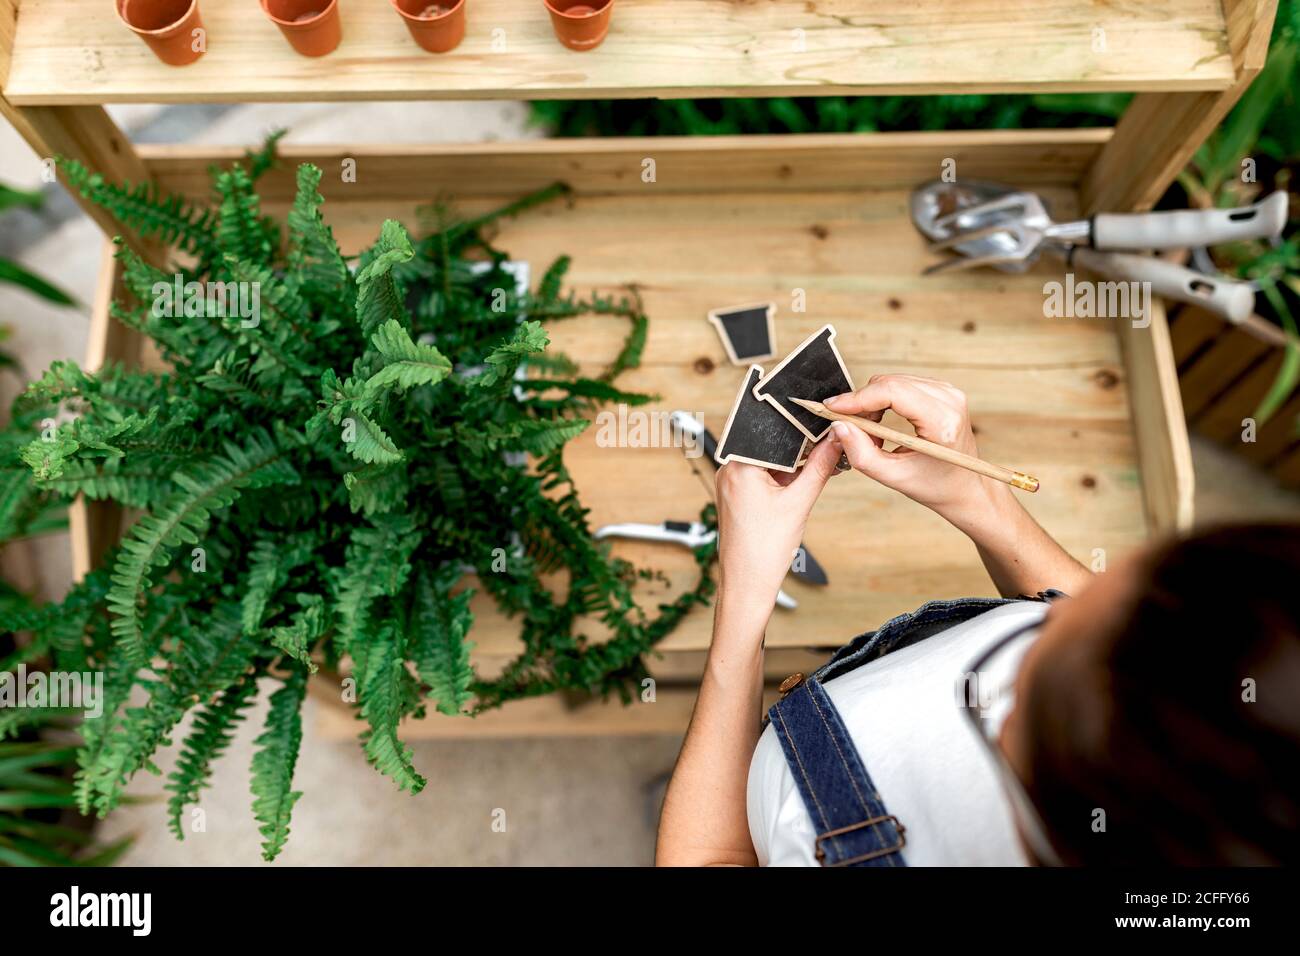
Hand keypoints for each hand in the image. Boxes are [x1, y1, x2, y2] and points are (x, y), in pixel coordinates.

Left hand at [714, 435, 844, 618]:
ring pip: (769, 461)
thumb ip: (820, 466)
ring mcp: (732, 483)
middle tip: (825, 455)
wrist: (747, 585)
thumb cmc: (762, 551)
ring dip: (793, 466)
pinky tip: (798, 490)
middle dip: (799, 449)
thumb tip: (836, 441)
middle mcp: (729, 470)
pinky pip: (763, 476)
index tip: (824, 432)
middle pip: (771, 445)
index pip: (774, 432)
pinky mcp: (737, 495)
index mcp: (738, 465)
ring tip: (812, 477)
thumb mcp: (799, 502)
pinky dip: (782, 479)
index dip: (802, 430)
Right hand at [825, 374, 1013, 529]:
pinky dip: (884, 400)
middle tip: (848, 427)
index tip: (832, 407)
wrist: (966, 487)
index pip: (892, 393)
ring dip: (872, 402)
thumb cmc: (935, 486)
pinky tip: (882, 424)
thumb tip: (839, 426)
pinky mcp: (944, 390)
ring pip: (893, 381)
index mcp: (943, 422)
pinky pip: (902, 384)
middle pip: (890, 383)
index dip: (858, 398)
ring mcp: (949, 392)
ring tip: (870, 432)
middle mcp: (950, 400)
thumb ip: (861, 453)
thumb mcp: (894, 477)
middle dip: (862, 402)